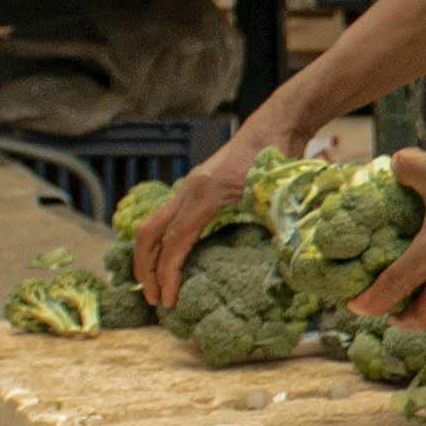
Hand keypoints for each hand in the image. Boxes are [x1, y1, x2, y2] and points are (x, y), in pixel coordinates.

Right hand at [130, 132, 264, 303]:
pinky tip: (164, 261)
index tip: (170, 300)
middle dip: (145, 269)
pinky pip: (165, 220)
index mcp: (205, 194)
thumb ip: (275, 225)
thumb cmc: (278, 157)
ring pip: (152, 226)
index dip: (168, 274)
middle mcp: (188, 190)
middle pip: (148, 234)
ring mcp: (188, 188)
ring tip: (153, 286)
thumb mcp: (277, 194)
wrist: (276, 124)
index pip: (175, 242)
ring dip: (147, 257)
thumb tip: (280, 262)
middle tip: (154, 300)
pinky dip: (159, 243)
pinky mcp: (194, 189)